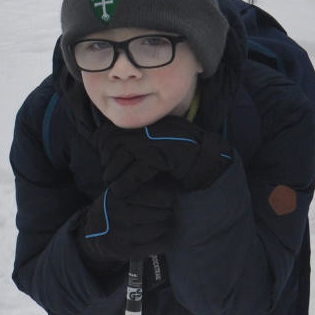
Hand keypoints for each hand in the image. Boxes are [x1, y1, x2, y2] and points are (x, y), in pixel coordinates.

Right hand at [76, 165, 177, 271]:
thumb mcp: (119, 192)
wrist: (93, 235)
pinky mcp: (125, 252)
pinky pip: (156, 246)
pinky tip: (162, 237)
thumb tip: (173, 188)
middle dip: (167, 211)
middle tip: (168, 211)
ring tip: (164, 223)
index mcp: (115, 195)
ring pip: (158, 229)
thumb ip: (140, 188)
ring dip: (166, 226)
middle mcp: (115, 214)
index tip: (169, 198)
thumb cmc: (113, 209)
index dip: (166, 196)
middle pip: (158, 212)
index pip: (152, 195)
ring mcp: (119, 234)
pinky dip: (164, 241)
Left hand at [109, 114, 234, 191]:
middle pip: (113, 143)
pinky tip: (122, 192)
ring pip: (121, 156)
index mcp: (146, 122)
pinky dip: (126, 183)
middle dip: (107, 162)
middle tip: (108, 178)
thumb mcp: (157, 142)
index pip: (112, 130)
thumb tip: (107, 145)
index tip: (105, 162)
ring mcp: (155, 139)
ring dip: (113, 174)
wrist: (210, 160)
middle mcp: (149, 127)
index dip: (104, 147)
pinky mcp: (163, 156)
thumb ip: (138, 141)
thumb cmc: (182, 156)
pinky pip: (137, 171)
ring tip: (113, 188)